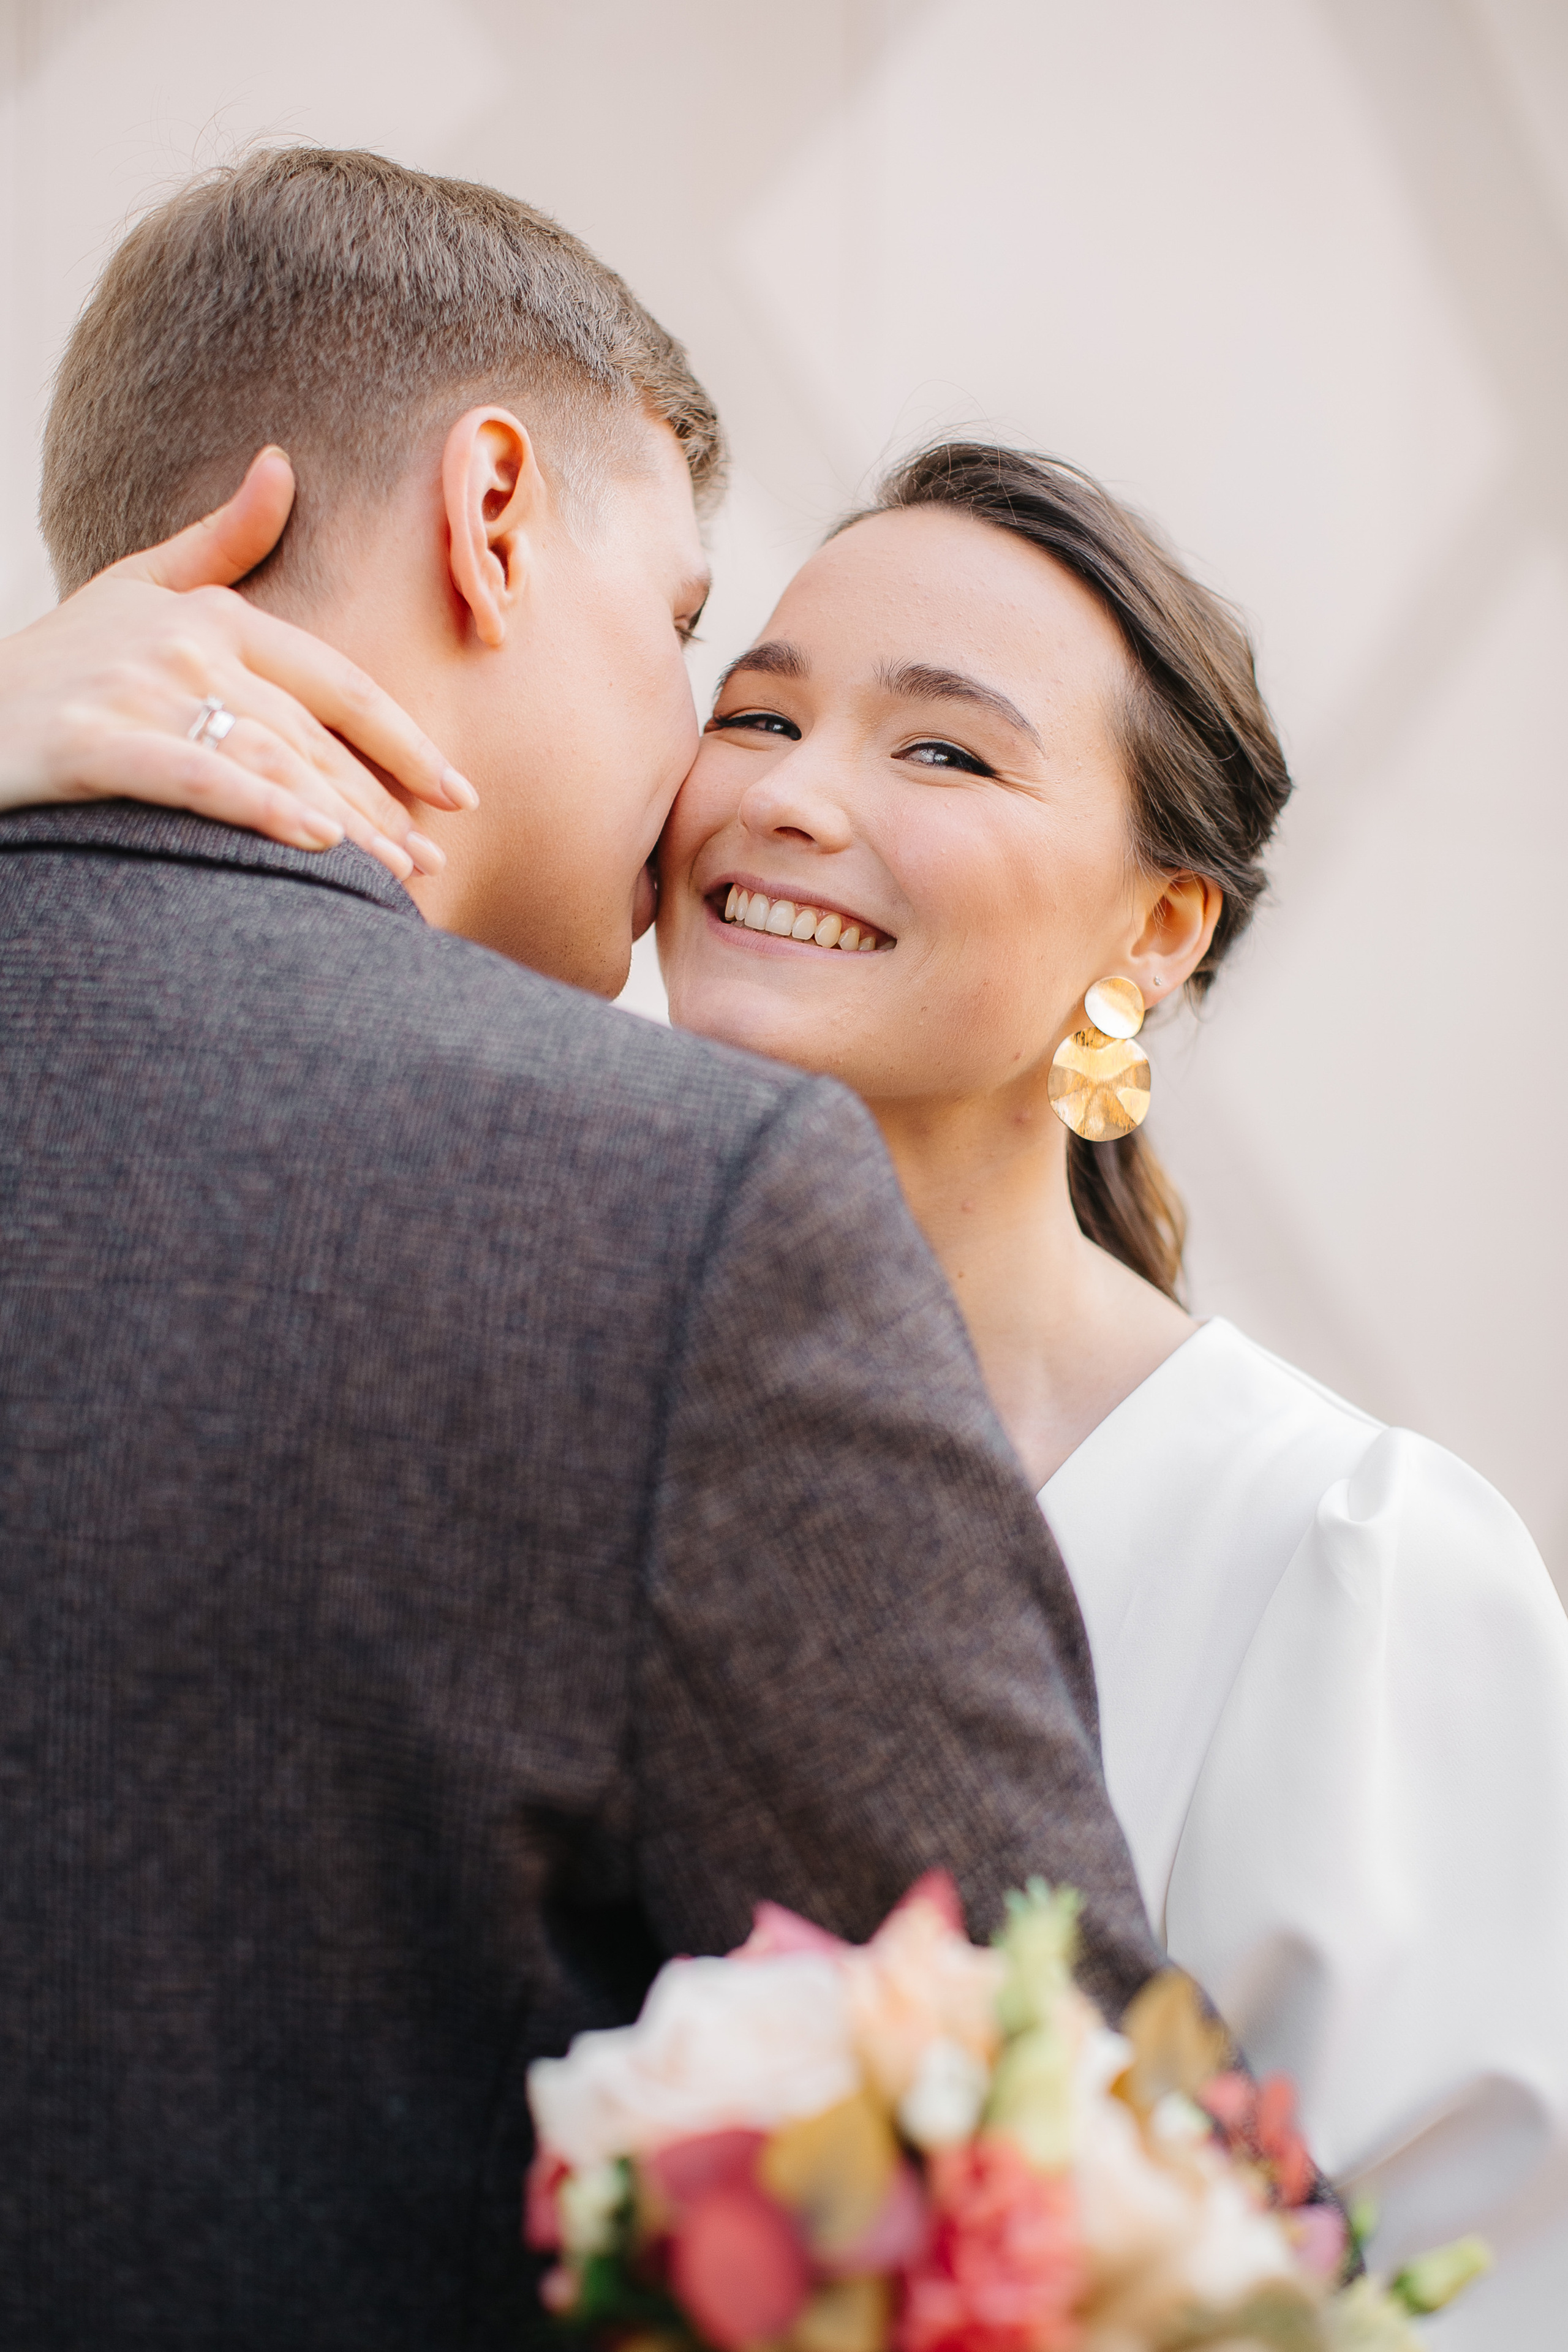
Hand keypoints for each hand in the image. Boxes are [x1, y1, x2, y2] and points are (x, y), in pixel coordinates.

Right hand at [0, 448, 475, 881]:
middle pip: (311, 737)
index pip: (335, 683)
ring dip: (342, 822)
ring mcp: (136, 693)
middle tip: (430, 862)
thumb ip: (218, 543)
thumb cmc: (54, 663)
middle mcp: (183, 647)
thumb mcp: (134, 588)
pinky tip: (316, 842)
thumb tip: (281, 466)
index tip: (456, 790)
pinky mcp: (91, 744)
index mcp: (209, 616)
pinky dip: (260, 807)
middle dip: (379, 805)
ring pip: (269, 761)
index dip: (402, 740)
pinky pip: (196, 778)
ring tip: (395, 874)